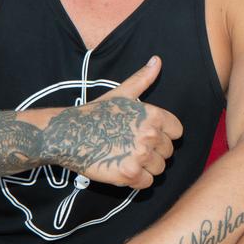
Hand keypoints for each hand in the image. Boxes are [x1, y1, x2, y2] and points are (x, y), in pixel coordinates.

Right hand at [40, 56, 183, 188]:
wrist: (67, 134)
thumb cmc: (96, 113)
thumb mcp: (122, 93)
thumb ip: (143, 79)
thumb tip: (157, 60)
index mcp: (153, 115)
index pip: (177, 131)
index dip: (164, 135)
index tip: (146, 136)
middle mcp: (150, 134)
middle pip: (168, 152)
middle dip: (153, 152)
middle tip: (131, 147)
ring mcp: (139, 155)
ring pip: (159, 168)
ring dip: (145, 168)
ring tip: (126, 158)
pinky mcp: (128, 174)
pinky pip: (146, 183)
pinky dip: (136, 181)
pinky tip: (122, 169)